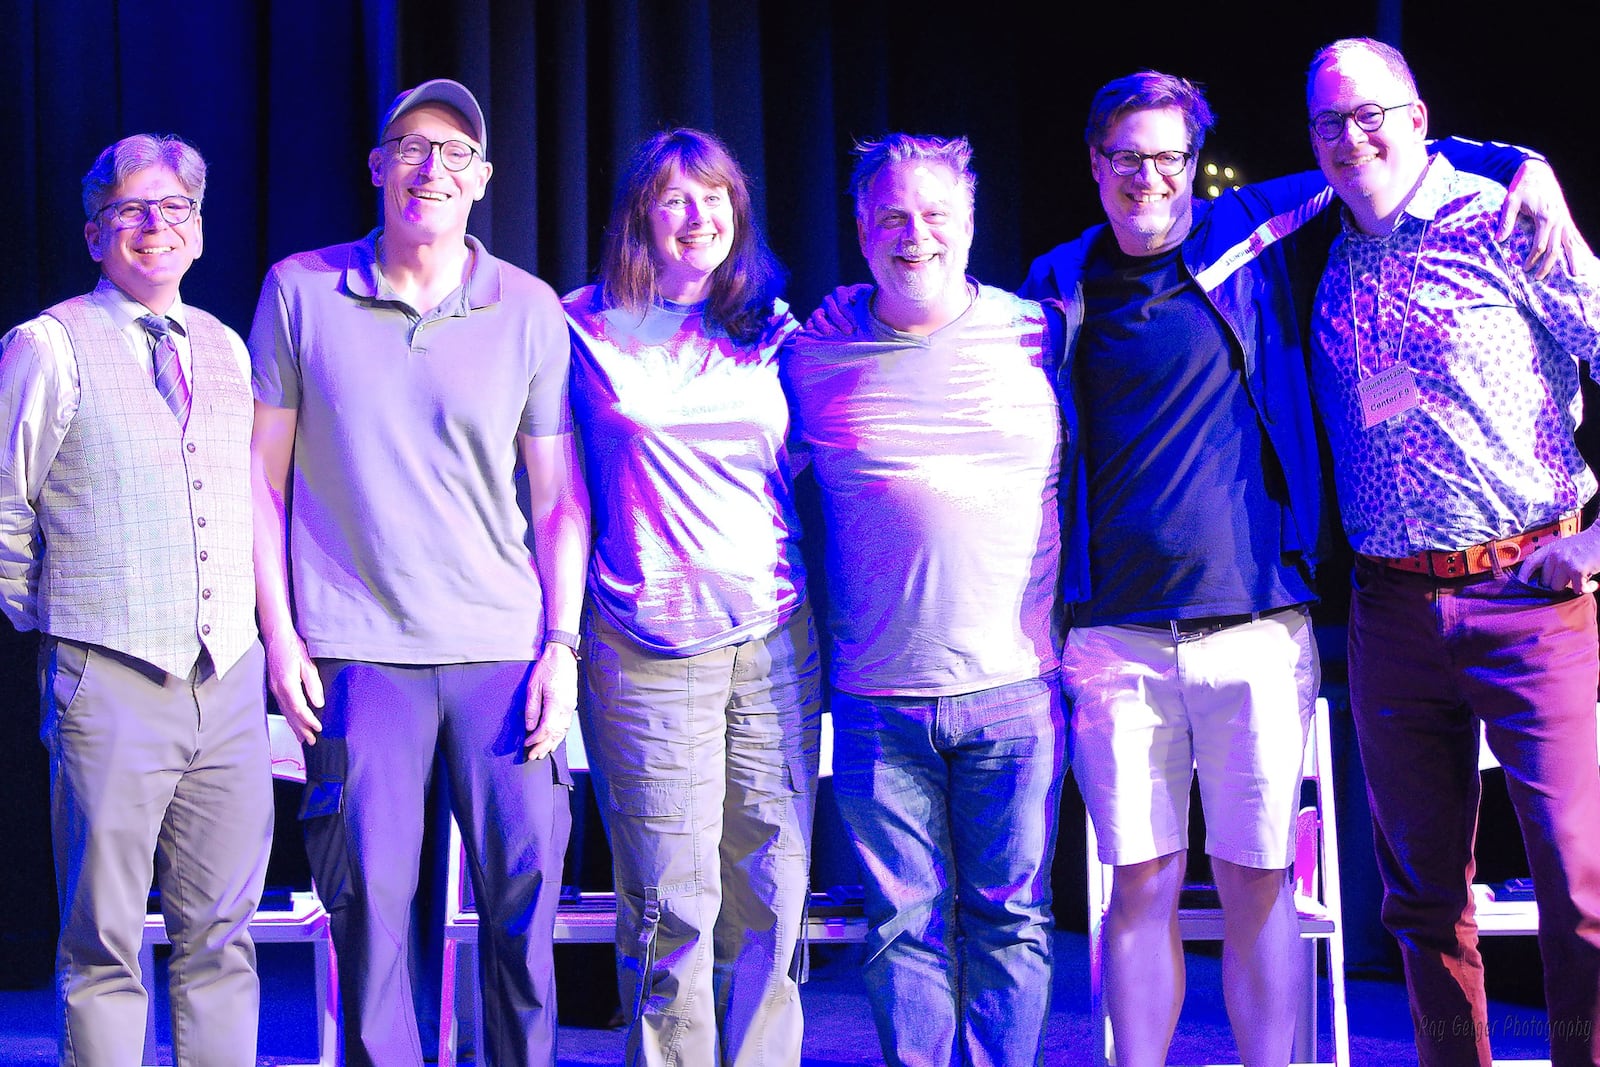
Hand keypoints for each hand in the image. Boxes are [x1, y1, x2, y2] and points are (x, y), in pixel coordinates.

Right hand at [263, 627, 324, 743]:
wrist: (276, 636)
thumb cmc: (293, 648)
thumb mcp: (307, 664)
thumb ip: (313, 685)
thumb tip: (318, 704)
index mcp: (288, 684)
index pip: (299, 708)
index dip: (308, 720)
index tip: (318, 728)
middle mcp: (279, 689)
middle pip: (291, 714)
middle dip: (301, 729)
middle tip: (311, 741)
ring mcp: (275, 688)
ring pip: (285, 712)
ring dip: (294, 726)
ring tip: (303, 738)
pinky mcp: (275, 686)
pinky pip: (282, 706)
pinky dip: (289, 716)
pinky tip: (293, 721)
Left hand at [525, 643, 577, 759]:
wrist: (562, 655)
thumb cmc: (547, 667)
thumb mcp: (533, 686)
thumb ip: (532, 708)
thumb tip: (530, 726)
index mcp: (556, 703)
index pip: (546, 729)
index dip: (536, 739)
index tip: (526, 744)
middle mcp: (566, 708)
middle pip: (555, 734)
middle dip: (543, 746)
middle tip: (533, 756)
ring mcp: (571, 706)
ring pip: (562, 731)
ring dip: (552, 743)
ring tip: (543, 753)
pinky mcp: (571, 704)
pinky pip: (566, 725)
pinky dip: (559, 735)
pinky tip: (554, 740)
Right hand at [803, 285, 869, 336]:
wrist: (862, 312)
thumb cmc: (865, 303)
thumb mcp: (867, 295)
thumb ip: (862, 293)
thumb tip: (852, 298)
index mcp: (840, 292)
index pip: (842, 301)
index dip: (848, 312)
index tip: (856, 324)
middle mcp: (829, 299)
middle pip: (830, 307)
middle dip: (839, 320)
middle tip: (848, 331)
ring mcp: (821, 309)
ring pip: (817, 313)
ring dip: (822, 322)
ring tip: (828, 332)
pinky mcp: (816, 319)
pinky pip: (810, 321)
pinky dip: (809, 324)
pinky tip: (810, 329)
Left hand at [1498, 159, 1594, 279]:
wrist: (1537, 171)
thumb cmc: (1522, 186)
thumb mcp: (1511, 201)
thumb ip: (1506, 221)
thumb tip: (1498, 240)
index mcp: (1545, 217)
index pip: (1540, 245)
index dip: (1532, 259)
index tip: (1524, 268)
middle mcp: (1558, 219)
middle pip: (1556, 248)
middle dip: (1548, 265)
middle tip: (1539, 278)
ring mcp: (1564, 218)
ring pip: (1570, 243)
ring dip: (1574, 259)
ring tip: (1577, 274)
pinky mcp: (1566, 217)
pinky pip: (1574, 234)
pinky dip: (1579, 245)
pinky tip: (1585, 255)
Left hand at [1519, 525, 1599, 594]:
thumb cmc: (1585, 545)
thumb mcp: (1563, 548)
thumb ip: (1552, 560)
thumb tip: (1542, 580)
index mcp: (1549, 549)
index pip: (1530, 563)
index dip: (1522, 575)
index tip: (1520, 585)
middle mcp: (1554, 555)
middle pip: (1545, 581)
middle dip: (1556, 583)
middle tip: (1570, 577)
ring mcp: (1565, 562)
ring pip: (1558, 587)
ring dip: (1570, 586)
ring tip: (1581, 577)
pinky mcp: (1577, 570)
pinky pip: (1577, 589)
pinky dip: (1587, 589)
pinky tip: (1592, 583)